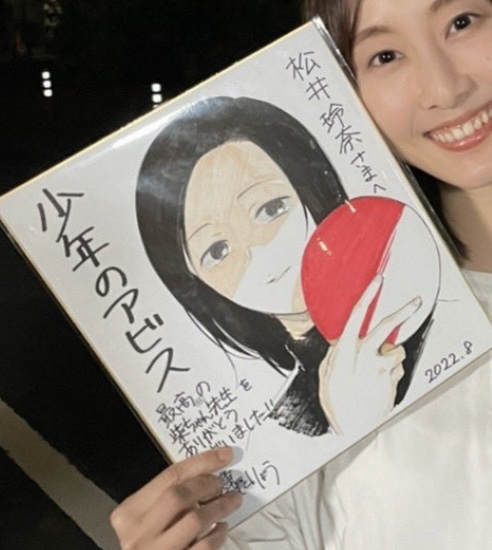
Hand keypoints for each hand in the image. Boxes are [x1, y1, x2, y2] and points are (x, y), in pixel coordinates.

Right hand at [111, 447, 240, 549]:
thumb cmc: (136, 548)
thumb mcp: (141, 519)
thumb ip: (162, 500)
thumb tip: (202, 478)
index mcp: (129, 512)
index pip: (170, 476)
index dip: (202, 462)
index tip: (225, 455)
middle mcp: (139, 532)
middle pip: (180, 495)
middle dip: (207, 484)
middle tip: (222, 483)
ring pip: (194, 521)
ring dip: (219, 507)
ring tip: (232, 501)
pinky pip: (203, 548)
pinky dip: (217, 535)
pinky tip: (221, 529)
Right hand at [319, 275, 421, 434]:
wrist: (351, 426)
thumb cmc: (336, 399)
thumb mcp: (326, 371)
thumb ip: (336, 352)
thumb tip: (342, 340)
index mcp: (345, 350)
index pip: (356, 315)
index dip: (368, 295)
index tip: (378, 281)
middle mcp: (364, 355)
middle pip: (386, 326)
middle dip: (403, 311)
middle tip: (415, 301)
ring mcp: (381, 368)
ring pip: (395, 351)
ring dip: (390, 356)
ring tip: (376, 369)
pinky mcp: (393, 380)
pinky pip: (397, 369)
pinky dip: (391, 372)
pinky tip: (379, 382)